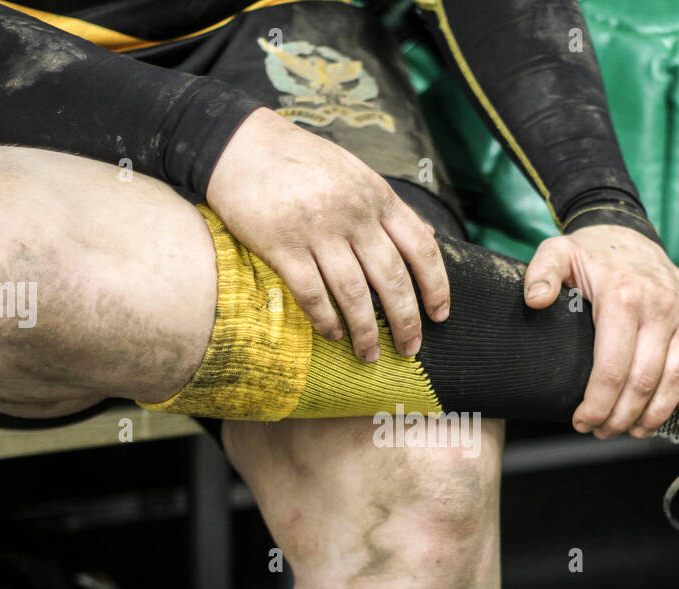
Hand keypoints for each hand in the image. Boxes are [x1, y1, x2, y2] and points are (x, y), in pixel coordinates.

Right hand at [206, 108, 448, 361]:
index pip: (421, 248)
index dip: (436, 286)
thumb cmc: (300, 160)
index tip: (440, 315)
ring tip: (369, 355)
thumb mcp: (355, 173)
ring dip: (365, 331)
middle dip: (406, 321)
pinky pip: (312, 294)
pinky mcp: (281, 245)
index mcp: (377, 196)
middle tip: (410, 349)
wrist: (238, 143)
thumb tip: (428, 235)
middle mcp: (353, 214)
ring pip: (354, 294)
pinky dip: (325, 320)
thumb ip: (388, 208)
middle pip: (392, 279)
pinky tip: (332, 335)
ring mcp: (317, 230)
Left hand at [523, 225, 678, 438]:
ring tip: (635, 430)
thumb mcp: (557, 253)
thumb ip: (540, 273)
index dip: (597, 405)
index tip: (582, 422)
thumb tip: (534, 300)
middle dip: (622, 416)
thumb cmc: (592, 254)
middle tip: (604, 432)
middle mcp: (662, 305)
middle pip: (645, 381)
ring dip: (657, 413)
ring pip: (678, 378)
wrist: (629, 235)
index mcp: (624, 296)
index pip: (613, 368)